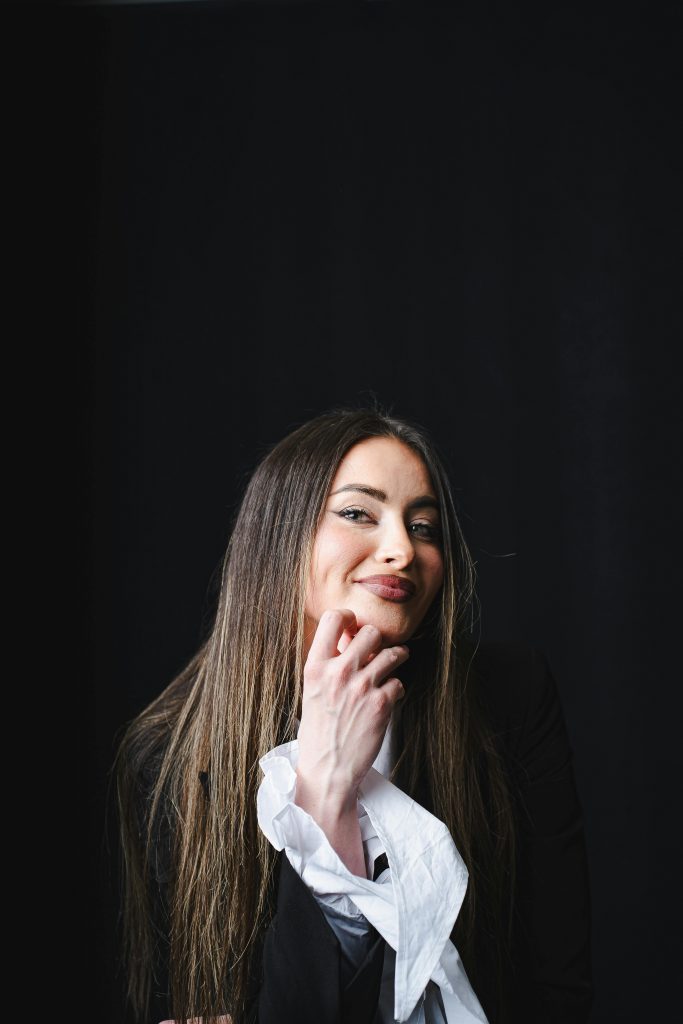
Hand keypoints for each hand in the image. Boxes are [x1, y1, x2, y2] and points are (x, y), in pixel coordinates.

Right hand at [296, 608, 408, 809]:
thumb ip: (329, 665)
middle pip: (369, 632)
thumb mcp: (313, 691)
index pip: (332, 619)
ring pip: (392, 653)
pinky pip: (399, 682)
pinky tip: (389, 697)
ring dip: (397, 657)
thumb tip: (348, 639)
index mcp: (315, 667)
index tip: (354, 625)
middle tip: (378, 649)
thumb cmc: (319, 732)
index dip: (348, 617)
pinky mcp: (381, 704)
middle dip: (377, 640)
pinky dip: (397, 689)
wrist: (328, 770)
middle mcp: (338, 672)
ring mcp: (361, 687)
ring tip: (396, 662)